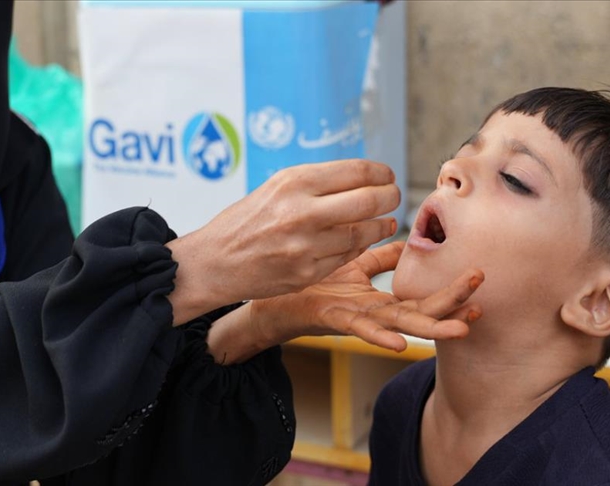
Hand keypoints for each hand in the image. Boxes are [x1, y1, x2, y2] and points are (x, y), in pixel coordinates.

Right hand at [167, 159, 399, 324]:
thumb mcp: (277, 187)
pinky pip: (347, 256)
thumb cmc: (246, 220)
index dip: (381, 174)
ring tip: (385, 221)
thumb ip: (318, 183)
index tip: (387, 177)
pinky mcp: (307, 273)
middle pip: (368, 201)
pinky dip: (359, 246)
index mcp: (294, 182)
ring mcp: (306, 246)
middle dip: (390, 198)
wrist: (215, 261)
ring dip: (380, 225)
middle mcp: (302, 212)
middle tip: (393, 198)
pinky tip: (362, 240)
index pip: (356, 171)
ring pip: (363, 233)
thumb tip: (364, 177)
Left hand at [248, 241, 483, 352]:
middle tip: (481, 304)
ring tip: (459, 331)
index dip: (451, 292)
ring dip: (430, 329)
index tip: (480, 279)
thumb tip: (408, 237)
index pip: (424, 300)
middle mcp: (374, 314)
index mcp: (381, 302)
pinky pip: (358, 329)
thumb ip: (382, 256)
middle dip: (451, 309)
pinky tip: (399, 345)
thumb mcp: (355, 264)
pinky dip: (378, 337)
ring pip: (398, 326)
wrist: (275, 296)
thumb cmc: (316, 282)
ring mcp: (356, 318)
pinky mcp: (333, 318)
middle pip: (420, 315)